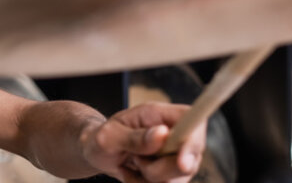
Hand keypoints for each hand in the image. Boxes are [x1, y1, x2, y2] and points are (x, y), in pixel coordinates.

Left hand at [80, 102, 206, 182]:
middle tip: (134, 159)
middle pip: (189, 159)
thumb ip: (135, 137)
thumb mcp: (109, 136)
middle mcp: (177, 135)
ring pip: (177, 180)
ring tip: (131, 163)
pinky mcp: (174, 175)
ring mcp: (179, 157)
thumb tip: (163, 134)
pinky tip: (131, 174)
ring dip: (148, 179)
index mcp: (162, 115)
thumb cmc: (102, 138)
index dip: (193, 142)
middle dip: (158, 169)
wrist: (97, 154)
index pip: (194, 121)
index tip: (181, 163)